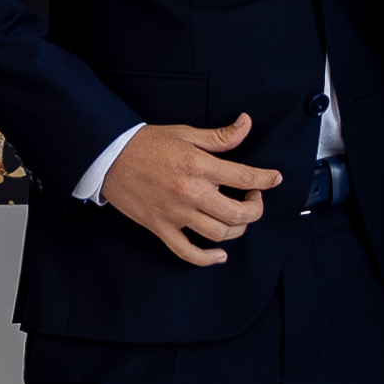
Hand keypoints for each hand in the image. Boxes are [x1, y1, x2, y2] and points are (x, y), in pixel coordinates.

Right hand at [101, 113, 280, 267]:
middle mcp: (191, 192)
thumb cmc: (147, 143)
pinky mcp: (161, 228)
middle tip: (253, 199)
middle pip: (238, 213)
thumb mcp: (186, 133)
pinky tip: (219, 254)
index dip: (266, 179)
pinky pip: (188, 253)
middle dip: (255, 208)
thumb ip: (220, 136)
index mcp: (199, 166)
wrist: (109, 157)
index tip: (274, 179)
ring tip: (238, 218)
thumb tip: (246, 124)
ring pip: (219, 234)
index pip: (245, 177)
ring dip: (237, 229)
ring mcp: (176, 214)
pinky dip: (207, 258)